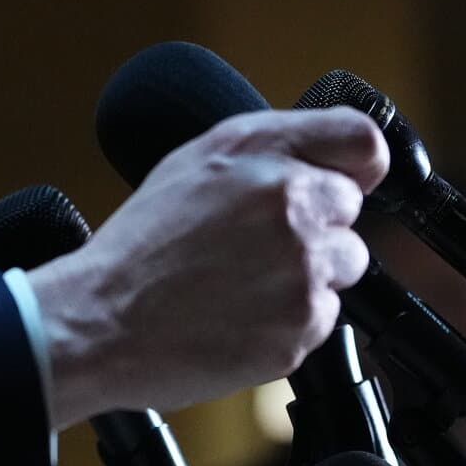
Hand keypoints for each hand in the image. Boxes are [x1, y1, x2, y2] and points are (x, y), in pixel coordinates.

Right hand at [30, 109, 388, 426]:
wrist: (103, 319)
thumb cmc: (139, 245)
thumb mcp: (191, 164)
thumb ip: (266, 153)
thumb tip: (325, 162)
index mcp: (258, 151)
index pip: (362, 140)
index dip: (356, 164)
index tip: (342, 182)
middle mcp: (289, 200)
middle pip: (351, 211)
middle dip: (318, 226)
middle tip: (257, 244)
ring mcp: (302, 265)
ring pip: (345, 266)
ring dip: (308, 274)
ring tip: (243, 280)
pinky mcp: (305, 324)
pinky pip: (325, 316)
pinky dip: (291, 318)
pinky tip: (240, 312)